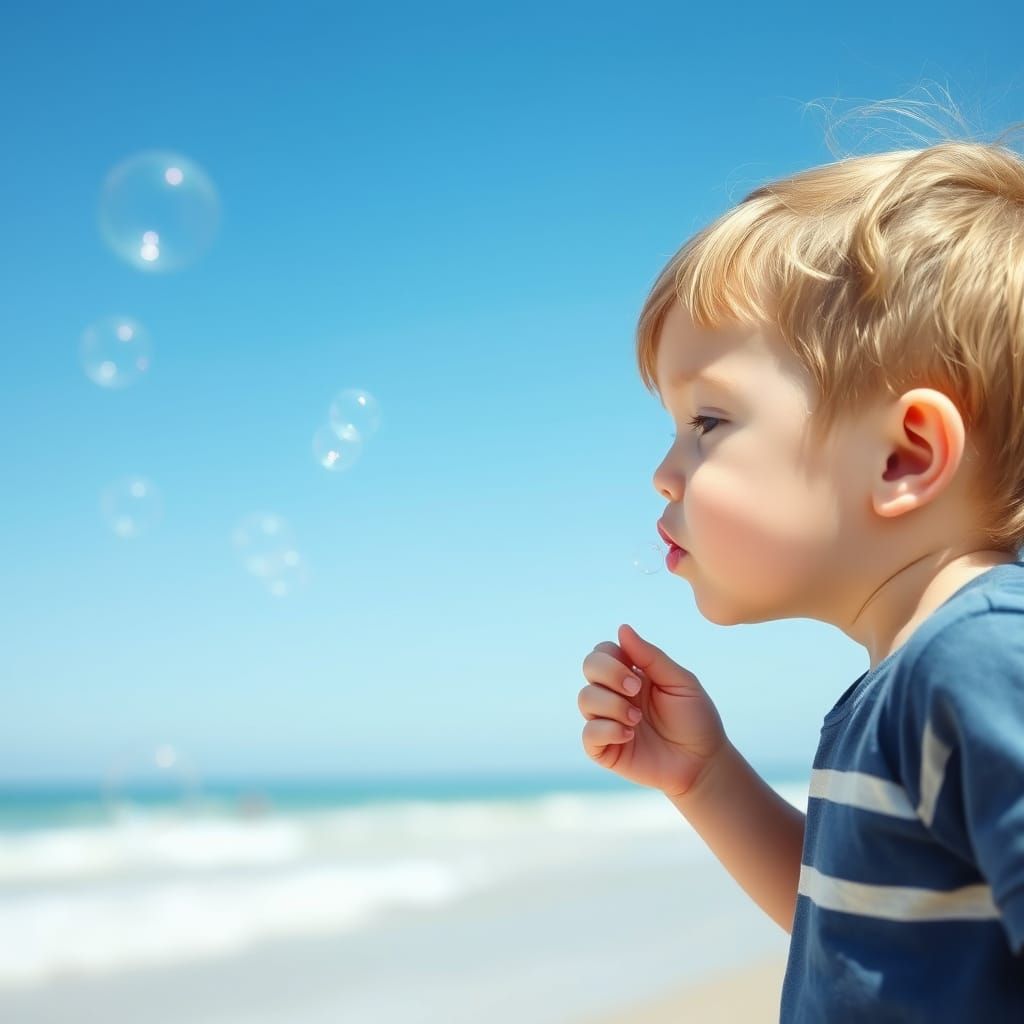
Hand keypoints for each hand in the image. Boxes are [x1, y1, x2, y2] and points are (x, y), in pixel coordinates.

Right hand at [578, 623, 726, 797]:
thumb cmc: (695, 719)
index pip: (603, 652)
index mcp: (631, 675)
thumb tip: (622, 628)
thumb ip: (650, 656)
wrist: (703, 762)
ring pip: (585, 699)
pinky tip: (629, 735)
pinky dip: (606, 730)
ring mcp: (607, 721)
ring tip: (637, 719)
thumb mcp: (679, 681)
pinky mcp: (605, 749)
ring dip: (612, 704)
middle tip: (636, 689)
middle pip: (589, 667)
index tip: (637, 671)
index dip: (613, 656)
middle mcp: (614, 695)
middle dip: (610, 674)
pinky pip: (588, 733)